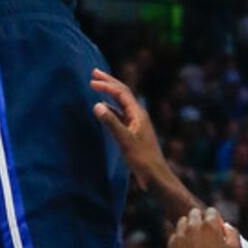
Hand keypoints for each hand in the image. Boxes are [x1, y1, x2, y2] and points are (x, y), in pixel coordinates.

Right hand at [92, 69, 166, 188]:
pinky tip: (103, 109)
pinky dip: (110, 108)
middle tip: (94, 72)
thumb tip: (97, 104)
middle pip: (123, 93)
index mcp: (138, 113)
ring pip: (121, 103)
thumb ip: (111, 122)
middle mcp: (138, 115)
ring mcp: (136, 123)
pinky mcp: (133, 132)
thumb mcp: (124, 140)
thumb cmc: (142, 158)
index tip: (92, 81)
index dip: (107, 85)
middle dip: (109, 82)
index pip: (121, 93)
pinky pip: (120, 114)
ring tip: (97, 86)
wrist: (155, 175)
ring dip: (109, 94)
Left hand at [169, 207, 240, 247]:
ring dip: (189, 228)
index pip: (211, 212)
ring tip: (196, 243)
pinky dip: (180, 240)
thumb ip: (232, 233)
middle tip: (206, 235)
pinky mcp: (171, 247)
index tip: (217, 228)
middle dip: (201, 221)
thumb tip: (226, 226)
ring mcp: (180, 236)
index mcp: (210, 226)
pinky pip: (175, 236)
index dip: (215, 220)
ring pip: (183, 223)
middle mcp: (193, 227)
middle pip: (195, 214)